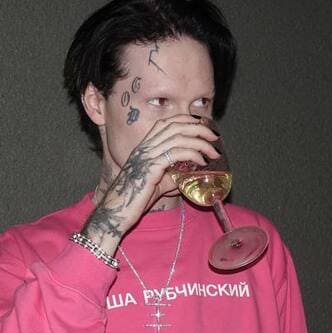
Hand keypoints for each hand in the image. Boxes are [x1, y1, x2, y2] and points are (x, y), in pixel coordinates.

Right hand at [83, 114, 218, 252]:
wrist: (116, 212)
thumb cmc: (135, 199)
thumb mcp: (157, 183)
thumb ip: (172, 176)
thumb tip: (190, 175)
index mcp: (144, 146)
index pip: (167, 122)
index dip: (187, 120)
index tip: (204, 127)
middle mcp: (144, 147)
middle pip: (176, 125)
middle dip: (199, 128)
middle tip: (215, 137)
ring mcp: (146, 156)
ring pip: (178, 137)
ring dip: (200, 142)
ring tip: (213, 152)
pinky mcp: (150, 168)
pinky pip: (176, 153)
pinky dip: (192, 154)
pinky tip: (201, 162)